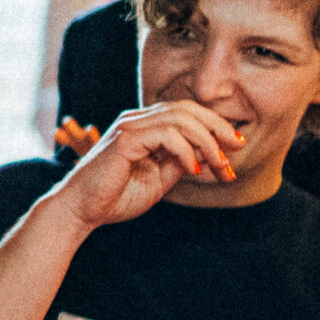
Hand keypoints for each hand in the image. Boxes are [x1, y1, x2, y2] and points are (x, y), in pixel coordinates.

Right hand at [52, 101, 239, 228]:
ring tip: (219, 164)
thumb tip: (205, 155)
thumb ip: (178, 163)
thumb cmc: (114, 198)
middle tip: (238, 148)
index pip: (186, 114)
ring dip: (207, 141)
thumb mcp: (158, 180)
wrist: (81, 211)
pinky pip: (165, 134)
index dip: (215, 126)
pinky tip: (193, 169)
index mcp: (144, 127)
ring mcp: (130, 126)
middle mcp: (137, 120)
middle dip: (218, 127)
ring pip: (181, 118)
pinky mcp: (125, 139)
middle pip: (188, 109)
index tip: (236, 148)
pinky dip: (185, 150)